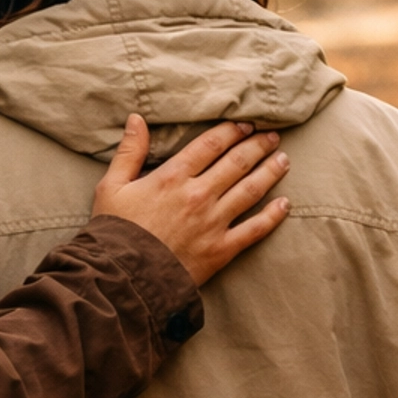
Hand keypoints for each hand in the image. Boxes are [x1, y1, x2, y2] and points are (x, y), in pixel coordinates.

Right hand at [93, 116, 288, 286]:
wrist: (122, 278)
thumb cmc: (114, 232)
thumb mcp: (112, 186)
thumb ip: (129, 151)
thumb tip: (136, 119)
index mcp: (173, 176)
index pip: (211, 145)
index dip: (231, 131)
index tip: (245, 124)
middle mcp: (199, 195)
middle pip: (237, 163)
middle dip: (257, 146)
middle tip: (272, 137)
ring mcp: (213, 222)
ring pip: (250, 190)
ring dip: (270, 172)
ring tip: (283, 160)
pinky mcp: (221, 249)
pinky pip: (254, 229)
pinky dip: (272, 216)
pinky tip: (285, 204)